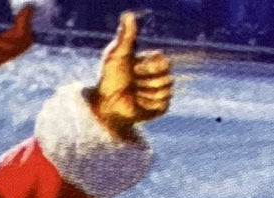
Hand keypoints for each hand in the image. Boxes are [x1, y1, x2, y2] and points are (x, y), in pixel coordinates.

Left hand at [88, 12, 172, 138]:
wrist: (106, 106)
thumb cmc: (109, 79)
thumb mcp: (116, 55)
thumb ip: (125, 37)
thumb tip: (128, 15)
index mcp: (149, 60)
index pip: (164, 59)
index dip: (150, 66)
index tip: (134, 69)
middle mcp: (157, 75)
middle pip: (167, 75)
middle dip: (148, 81)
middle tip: (133, 84)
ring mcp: (160, 91)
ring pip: (167, 90)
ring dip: (147, 94)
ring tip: (134, 95)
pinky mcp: (160, 107)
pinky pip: (164, 104)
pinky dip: (149, 105)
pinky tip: (139, 105)